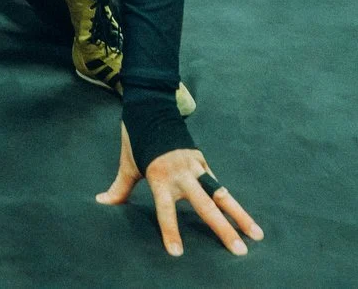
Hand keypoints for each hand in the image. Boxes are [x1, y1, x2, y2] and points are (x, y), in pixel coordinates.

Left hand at [96, 127, 261, 257]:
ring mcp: (196, 167)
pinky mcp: (203, 161)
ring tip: (255, 235)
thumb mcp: (127, 163)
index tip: (177, 253)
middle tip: (238, 250)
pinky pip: (218, 184)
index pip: (166, 210)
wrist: (152, 105)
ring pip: (222, 195)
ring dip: (240, 215)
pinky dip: (232, 202)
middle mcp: (182, 174)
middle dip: (223, 229)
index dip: (170, 231)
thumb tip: (101, 202)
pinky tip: (247, 221)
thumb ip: (120, 187)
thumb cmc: (138, 137)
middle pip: (207, 206)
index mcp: (160, 176)